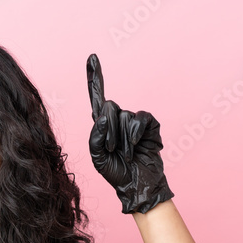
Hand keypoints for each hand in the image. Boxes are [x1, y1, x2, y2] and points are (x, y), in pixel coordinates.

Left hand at [87, 53, 173, 213]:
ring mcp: (134, 121)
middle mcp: (118, 119)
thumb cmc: (117, 173)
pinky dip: (136, 133)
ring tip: (126, 154)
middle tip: (113, 150)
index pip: (97, 97)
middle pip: (109, 107)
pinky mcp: (150, 125)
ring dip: (122, 139)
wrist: (138, 185)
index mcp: (103, 125)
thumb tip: (101, 116)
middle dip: (108, 130)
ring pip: (123, 117)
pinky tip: (136, 145)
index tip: (92, 57)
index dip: (95, 77)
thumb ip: (94, 137)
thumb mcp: (97, 158)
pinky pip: (140, 119)